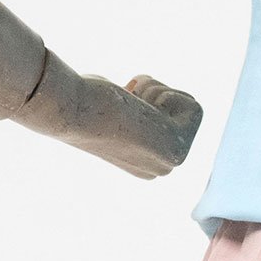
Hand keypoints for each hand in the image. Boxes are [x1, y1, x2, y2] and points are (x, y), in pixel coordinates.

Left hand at [14, 53, 202, 178]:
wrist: (67, 109)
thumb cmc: (78, 100)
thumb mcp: (111, 106)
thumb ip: (128, 109)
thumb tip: (129, 96)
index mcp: (146, 163)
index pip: (172, 117)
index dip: (149, 97)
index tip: (121, 105)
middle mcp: (160, 169)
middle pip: (183, 112)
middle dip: (157, 93)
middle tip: (127, 102)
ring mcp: (169, 164)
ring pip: (189, 107)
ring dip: (157, 92)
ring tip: (129, 104)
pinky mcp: (176, 151)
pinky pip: (194, 107)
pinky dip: (166, 94)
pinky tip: (138, 105)